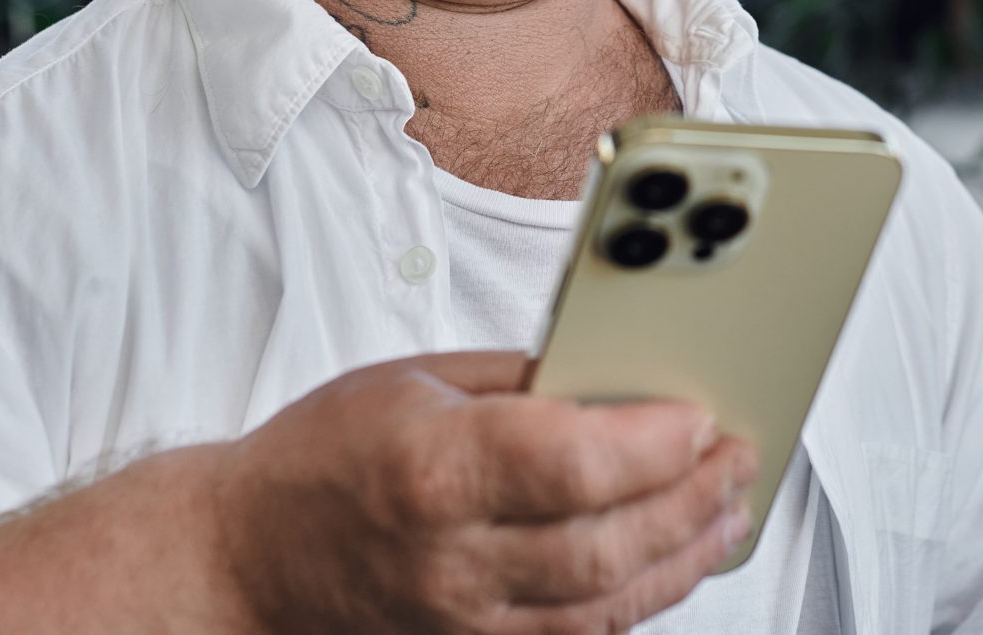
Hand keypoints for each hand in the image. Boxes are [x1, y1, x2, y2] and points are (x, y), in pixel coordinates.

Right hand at [208, 351, 756, 634]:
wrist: (245, 557)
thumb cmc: (319, 459)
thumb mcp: (416, 379)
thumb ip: (520, 378)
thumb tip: (613, 373)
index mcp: (434, 467)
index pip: (571, 463)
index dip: (653, 444)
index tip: (700, 416)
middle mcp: (451, 556)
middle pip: (605, 544)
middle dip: (692, 501)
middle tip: (737, 458)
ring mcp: (461, 618)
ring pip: (604, 605)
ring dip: (684, 557)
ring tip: (729, 512)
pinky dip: (637, 603)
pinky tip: (672, 564)